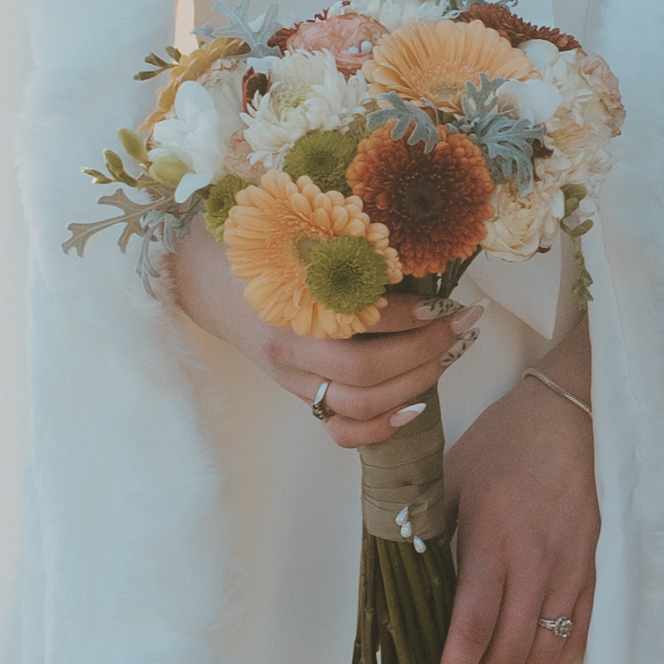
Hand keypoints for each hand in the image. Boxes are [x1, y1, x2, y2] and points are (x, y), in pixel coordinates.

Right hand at [170, 231, 472, 448]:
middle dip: (423, 350)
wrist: (205, 277)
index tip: (443, 302)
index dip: (409, 315)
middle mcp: (287, 347)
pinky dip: (379, 427)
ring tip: (445, 355)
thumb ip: (344, 247)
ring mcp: (291, 377)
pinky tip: (412, 407)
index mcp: (285, 301)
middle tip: (458, 326)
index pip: (357, 321)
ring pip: (358, 405)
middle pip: (364, 371)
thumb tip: (413, 259)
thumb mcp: (296, 234)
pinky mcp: (297, 394)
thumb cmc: (257, 247)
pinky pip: (339, 429)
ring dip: (413, 384)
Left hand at [424, 369, 597, 663]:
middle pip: (509, 655)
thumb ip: (425, 532)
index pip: (472, 630)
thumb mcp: (449, 478)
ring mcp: (574, 571)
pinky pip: (579, 637)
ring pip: (545, 654)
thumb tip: (396, 581)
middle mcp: (539, 565)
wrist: (575, 413)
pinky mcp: (598, 571)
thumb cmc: (506, 442)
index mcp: (496, 542)